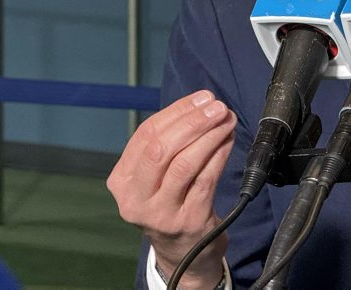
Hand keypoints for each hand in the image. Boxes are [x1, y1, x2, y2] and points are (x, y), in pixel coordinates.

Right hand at [107, 90, 236, 287]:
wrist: (183, 253)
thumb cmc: (171, 203)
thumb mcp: (155, 177)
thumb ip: (168, 143)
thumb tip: (200, 104)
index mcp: (122, 180)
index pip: (146, 135)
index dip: (177, 111)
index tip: (202, 98)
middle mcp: (135, 199)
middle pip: (161, 148)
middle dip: (193, 122)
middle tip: (217, 108)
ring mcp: (161, 213)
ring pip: (184, 163)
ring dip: (210, 135)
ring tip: (227, 120)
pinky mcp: (189, 221)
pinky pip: (206, 179)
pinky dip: (219, 154)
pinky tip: (228, 140)